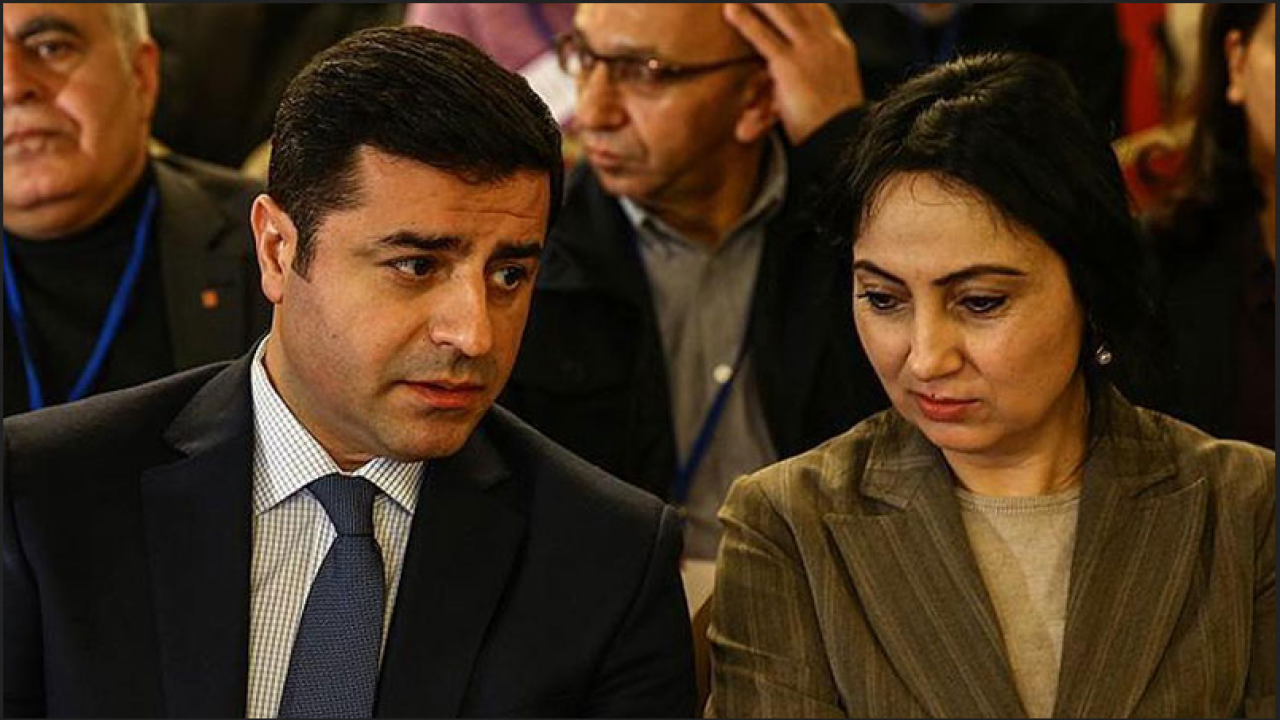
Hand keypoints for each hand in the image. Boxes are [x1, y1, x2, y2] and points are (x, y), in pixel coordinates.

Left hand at [724, 3, 864, 144]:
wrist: (844, 142)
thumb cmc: (834, 126)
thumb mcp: (833, 89)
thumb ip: (816, 70)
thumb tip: (789, 71)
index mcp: (839, 46)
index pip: (818, 9)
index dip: (800, 0)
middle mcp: (827, 41)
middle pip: (799, 3)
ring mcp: (810, 51)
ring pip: (782, 11)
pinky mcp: (791, 67)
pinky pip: (764, 38)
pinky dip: (745, 21)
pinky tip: (730, 9)